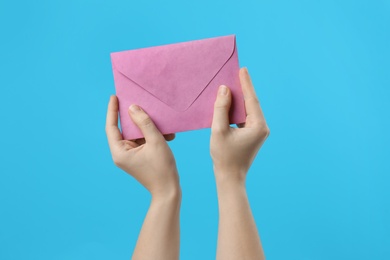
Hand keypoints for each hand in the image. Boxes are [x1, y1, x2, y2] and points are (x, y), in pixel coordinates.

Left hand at [105, 95, 179, 197]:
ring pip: (136, 135)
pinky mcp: (139, 158)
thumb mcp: (155, 141)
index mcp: (119, 151)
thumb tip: (133, 108)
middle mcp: (121, 154)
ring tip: (161, 121)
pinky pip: (143, 141)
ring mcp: (130, 156)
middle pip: (124, 129)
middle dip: (134, 117)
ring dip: (148, 128)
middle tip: (139, 102)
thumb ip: (144, 123)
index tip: (114, 97)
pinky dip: (152, 136)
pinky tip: (167, 134)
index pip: (112, 127)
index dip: (112, 111)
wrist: (169, 191)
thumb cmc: (162, 168)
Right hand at [210, 67, 269, 182]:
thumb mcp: (219, 130)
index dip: (246, 84)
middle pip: (251, 103)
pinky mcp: (252, 135)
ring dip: (239, 99)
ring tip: (232, 84)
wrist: (230, 177)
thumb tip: (225, 90)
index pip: (252, 100)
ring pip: (248, 110)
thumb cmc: (224, 156)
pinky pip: (245, 118)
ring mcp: (258, 132)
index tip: (243, 69)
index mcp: (258, 126)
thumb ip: (221, 109)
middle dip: (243, 89)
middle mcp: (262, 127)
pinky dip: (237, 110)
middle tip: (237, 73)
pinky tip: (229, 102)